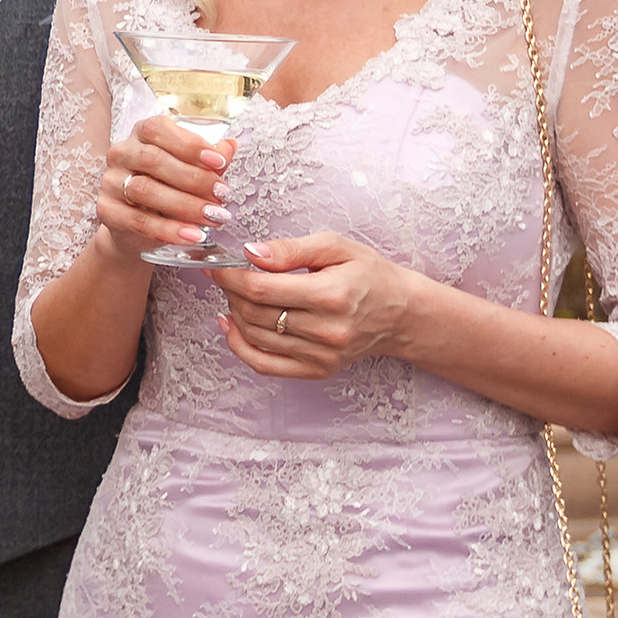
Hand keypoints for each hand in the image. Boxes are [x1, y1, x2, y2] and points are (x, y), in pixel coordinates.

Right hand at [95, 116, 233, 259]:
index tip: (219, 161)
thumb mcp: (190, 173)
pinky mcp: (107, 211)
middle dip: (193, 178)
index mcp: (141, 135)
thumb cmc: (167, 189)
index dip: (189, 144)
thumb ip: (208, 161)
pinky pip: (138, 221)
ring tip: (214, 217)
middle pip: (153, 160)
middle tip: (223, 195)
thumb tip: (231, 146)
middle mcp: (121, 153)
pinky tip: (193, 236)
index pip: (158, 129)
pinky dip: (169, 230)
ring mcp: (110, 182)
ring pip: (145, 190)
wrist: (137, 228)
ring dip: (185, 205)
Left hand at [208, 232, 422, 379]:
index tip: (217, 265)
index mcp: (331, 295)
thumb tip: (251, 253)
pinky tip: (231, 325)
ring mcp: (322, 355)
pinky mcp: (317, 370)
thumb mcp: (335, 247)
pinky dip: (239, 346)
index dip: (230, 276)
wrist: (401, 312)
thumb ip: (290, 249)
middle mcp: (326, 330)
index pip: (262, 289)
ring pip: (255, 336)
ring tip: (236, 294)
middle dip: (231, 291)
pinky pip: (264, 365)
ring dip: (234, 313)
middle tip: (227, 275)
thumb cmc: (368, 274)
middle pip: (254, 313)